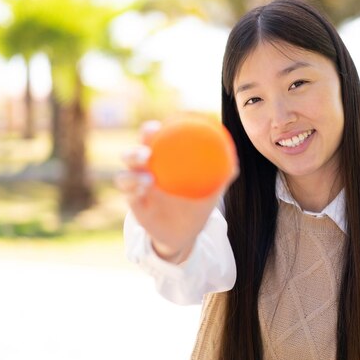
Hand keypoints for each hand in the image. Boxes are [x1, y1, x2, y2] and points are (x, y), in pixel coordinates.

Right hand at [116, 121, 237, 263]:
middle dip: (135, 151)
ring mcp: (137, 189)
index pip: (150, 141)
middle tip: (147, 152)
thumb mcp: (211, 189)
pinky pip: (128, 197)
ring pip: (124, 176)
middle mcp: (144, 171)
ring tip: (149, 180)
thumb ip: (222, 173)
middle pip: (131, 155)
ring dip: (133, 175)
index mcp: (160, 160)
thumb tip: (235, 161)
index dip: (149, 131)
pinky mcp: (134, 206)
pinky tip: (144, 192)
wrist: (185, 233)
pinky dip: (134, 192)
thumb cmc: (197, 202)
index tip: (158, 126)